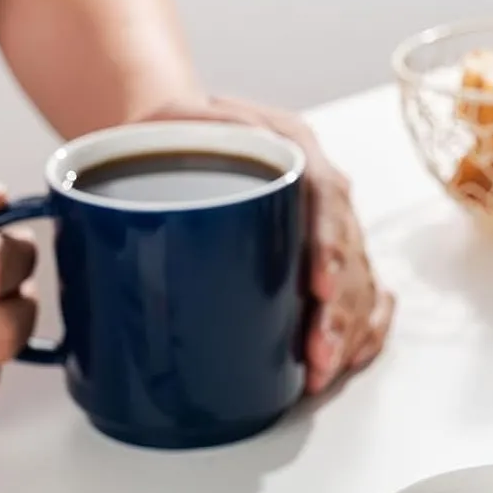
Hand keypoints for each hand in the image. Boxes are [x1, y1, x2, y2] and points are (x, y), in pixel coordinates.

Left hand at [142, 97, 394, 393]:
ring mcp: (329, 229)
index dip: (329, 244)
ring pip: (362, 283)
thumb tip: (127, 205)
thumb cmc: (175, 131)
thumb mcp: (164, 121)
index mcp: (294, 148)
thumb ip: (161, 152)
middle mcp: (322, 191)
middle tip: (320, 353)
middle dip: (340, 311)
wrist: (181, 132)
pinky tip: (350, 357)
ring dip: (351, 332)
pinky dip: (363, 329)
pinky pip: (365, 296)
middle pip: (350, 253)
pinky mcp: (325, 262)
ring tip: (325, 370)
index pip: (326, 196)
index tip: (319, 285)